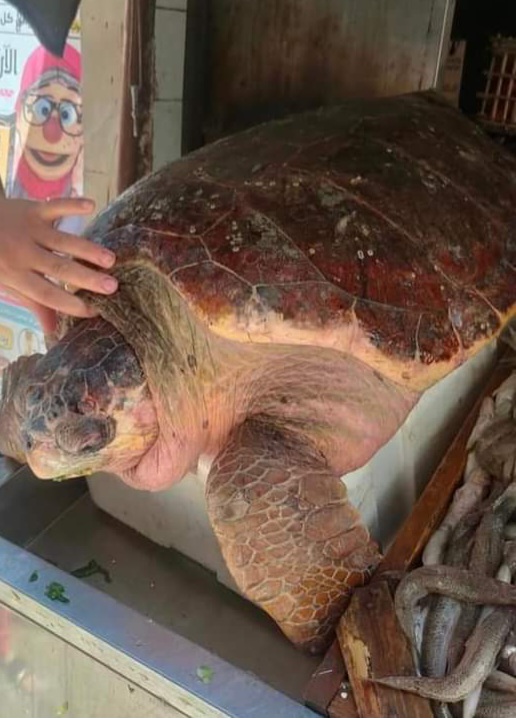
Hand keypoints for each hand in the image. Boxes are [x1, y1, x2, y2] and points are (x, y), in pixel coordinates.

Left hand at [0, 197, 117, 332]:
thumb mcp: (8, 283)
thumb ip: (33, 302)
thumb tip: (52, 329)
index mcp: (15, 275)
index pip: (46, 294)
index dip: (70, 304)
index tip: (95, 310)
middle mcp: (23, 253)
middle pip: (58, 269)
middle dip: (87, 278)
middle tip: (112, 287)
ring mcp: (29, 230)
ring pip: (62, 241)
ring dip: (88, 250)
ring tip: (111, 260)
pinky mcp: (32, 210)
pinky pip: (54, 207)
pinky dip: (71, 204)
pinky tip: (91, 206)